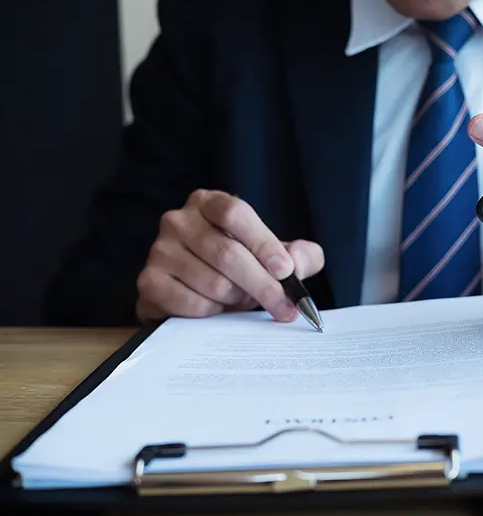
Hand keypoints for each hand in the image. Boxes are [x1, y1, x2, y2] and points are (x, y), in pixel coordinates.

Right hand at [135, 189, 323, 322]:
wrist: (197, 293)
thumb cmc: (240, 268)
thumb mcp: (276, 257)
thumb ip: (300, 256)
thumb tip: (297, 263)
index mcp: (209, 203)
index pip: (235, 213)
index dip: (263, 243)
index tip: (286, 272)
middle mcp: (178, 220)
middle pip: (227, 253)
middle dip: (263, 285)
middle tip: (285, 308)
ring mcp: (159, 250)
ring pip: (213, 284)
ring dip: (237, 300)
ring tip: (241, 300)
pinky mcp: (149, 282)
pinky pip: (193, 304)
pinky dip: (214, 313)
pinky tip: (217, 308)